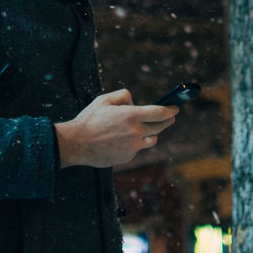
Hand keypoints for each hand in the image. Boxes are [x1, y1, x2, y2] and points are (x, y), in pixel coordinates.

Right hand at [53, 88, 177, 168]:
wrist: (77, 144)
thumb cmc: (89, 119)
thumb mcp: (104, 100)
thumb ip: (122, 96)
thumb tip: (133, 101)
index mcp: (131, 116)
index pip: (159, 113)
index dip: (170, 110)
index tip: (175, 108)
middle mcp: (135, 132)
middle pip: (160, 127)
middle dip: (168, 120)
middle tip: (171, 117)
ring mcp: (133, 146)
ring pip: (152, 140)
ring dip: (152, 133)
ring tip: (146, 128)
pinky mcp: (128, 157)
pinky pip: (138, 148)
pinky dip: (135, 143)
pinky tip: (123, 139)